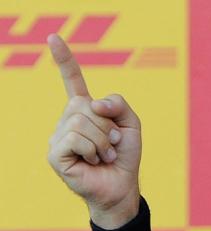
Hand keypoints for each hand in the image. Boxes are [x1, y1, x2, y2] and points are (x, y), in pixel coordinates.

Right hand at [46, 34, 141, 228]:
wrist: (122, 186)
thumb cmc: (124, 157)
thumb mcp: (131, 125)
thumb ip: (119, 104)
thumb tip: (93, 103)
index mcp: (85, 110)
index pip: (72, 80)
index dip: (64, 59)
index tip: (53, 38)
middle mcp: (67, 119)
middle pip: (85, 105)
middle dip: (107, 126)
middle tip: (111, 145)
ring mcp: (58, 136)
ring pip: (81, 121)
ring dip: (102, 141)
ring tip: (104, 155)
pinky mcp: (55, 153)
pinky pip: (75, 137)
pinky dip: (92, 149)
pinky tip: (93, 161)